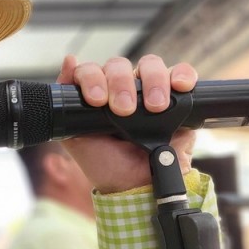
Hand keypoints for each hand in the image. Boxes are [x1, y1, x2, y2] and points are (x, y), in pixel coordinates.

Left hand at [57, 53, 197, 192]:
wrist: (137, 186)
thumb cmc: (107, 164)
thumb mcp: (76, 138)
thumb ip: (66, 105)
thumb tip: (69, 62)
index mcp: (98, 93)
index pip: (92, 70)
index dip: (93, 78)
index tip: (96, 101)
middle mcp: (123, 87)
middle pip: (120, 65)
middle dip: (120, 84)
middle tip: (124, 110)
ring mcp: (150, 90)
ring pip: (150, 65)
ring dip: (152, 81)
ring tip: (154, 107)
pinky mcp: (178, 98)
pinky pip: (182, 75)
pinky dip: (183, 75)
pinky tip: (179, 86)